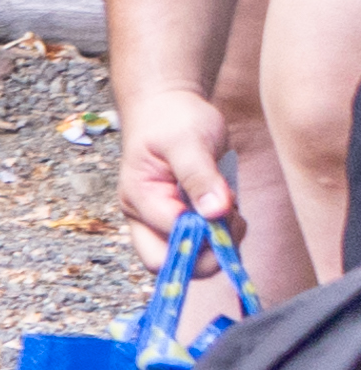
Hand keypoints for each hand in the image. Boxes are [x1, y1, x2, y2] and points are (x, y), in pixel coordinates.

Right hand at [128, 74, 240, 243]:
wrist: (165, 106)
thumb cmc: (172, 119)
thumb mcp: (189, 140)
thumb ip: (200, 176)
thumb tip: (215, 212)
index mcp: (140, 198)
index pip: (168, 238)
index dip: (203, 234)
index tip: (228, 211)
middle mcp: (143, 217)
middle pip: (164, 263)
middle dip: (204, 254)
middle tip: (230, 224)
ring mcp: (158, 221)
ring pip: (184, 259)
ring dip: (216, 244)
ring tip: (230, 209)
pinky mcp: (176, 220)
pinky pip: (198, 245)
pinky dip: (219, 235)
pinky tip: (225, 207)